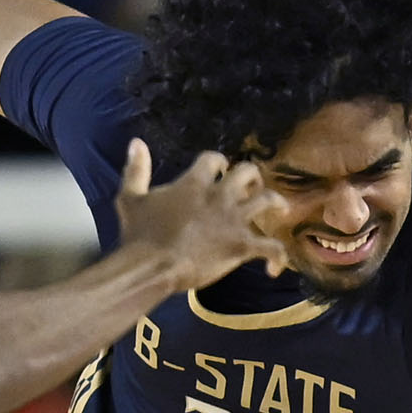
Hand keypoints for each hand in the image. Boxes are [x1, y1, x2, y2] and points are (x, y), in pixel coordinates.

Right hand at [112, 140, 289, 287]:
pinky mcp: (242, 246)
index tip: (218, 168)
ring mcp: (234, 220)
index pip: (213, 159)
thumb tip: (136, 142)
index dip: (218, 161)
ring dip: (277, 203)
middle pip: (247, 172)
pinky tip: (273, 270)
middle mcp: (220, 196)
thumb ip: (136, 170)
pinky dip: (278, 258)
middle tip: (251, 186)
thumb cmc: (139, 234)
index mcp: (194, 183)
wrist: (153, 265)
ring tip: (281, 209)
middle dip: (251, 177)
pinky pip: (271, 248)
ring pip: (268, 202)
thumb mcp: (130, 198)